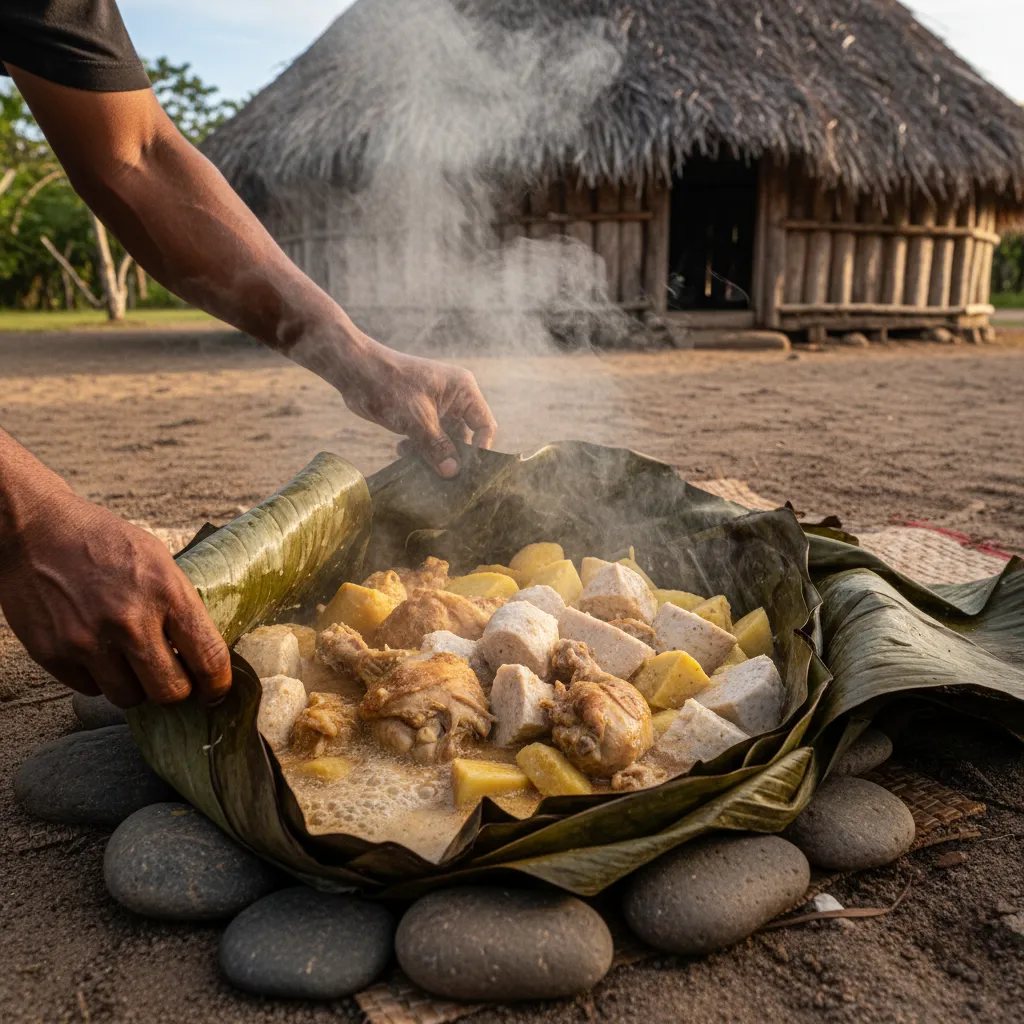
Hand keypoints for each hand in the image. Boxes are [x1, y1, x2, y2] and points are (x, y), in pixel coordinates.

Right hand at [0, 487, 231, 708]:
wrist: (36, 530)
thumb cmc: (104, 542)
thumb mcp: (159, 560)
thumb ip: (180, 605)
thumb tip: (203, 651)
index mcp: (166, 593)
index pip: (208, 657)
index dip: (218, 684)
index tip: (216, 691)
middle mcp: (129, 621)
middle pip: (170, 692)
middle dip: (176, 690)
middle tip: (172, 677)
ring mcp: (88, 641)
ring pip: (129, 698)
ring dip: (135, 686)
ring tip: (130, 661)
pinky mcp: (54, 654)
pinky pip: (90, 690)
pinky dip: (99, 679)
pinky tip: (98, 652)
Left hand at [320, 335, 497, 476]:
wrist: (355, 370)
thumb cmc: (389, 385)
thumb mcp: (416, 419)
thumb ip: (437, 446)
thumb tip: (453, 472)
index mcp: (463, 390)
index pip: (485, 425)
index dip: (480, 449)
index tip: (467, 472)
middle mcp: (454, 398)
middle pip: (466, 436)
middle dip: (452, 456)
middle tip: (443, 478)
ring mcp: (437, 407)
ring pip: (445, 441)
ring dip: (432, 455)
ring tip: (417, 464)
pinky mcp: (420, 415)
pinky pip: (429, 438)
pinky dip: (419, 448)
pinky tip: (402, 451)